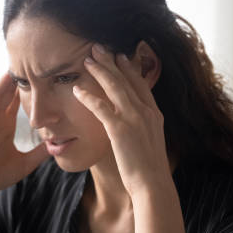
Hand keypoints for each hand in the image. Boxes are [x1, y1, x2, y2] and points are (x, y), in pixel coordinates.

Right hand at [0, 72, 48, 201]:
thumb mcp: (25, 163)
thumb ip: (40, 153)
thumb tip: (60, 146)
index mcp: (6, 125)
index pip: (17, 100)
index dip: (27, 87)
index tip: (40, 74)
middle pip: (5, 92)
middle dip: (15, 78)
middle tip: (28, 61)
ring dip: (0, 82)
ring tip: (11, 69)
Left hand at [72, 43, 171, 196]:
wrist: (153, 184)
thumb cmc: (149, 168)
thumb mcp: (151, 140)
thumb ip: (143, 125)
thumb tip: (133, 122)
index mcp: (154, 113)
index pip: (140, 84)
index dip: (129, 67)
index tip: (119, 55)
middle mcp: (146, 112)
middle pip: (126, 80)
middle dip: (111, 62)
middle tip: (98, 48)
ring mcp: (134, 119)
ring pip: (115, 88)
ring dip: (99, 71)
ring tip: (87, 60)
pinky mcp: (120, 130)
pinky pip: (101, 108)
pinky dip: (89, 97)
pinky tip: (77, 90)